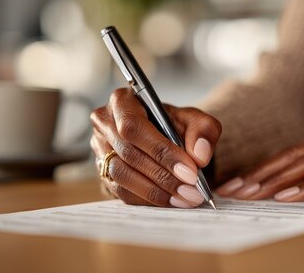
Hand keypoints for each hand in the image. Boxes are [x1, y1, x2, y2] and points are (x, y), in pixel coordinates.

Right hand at [90, 88, 221, 207]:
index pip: (134, 127)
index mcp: (122, 101)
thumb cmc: (176, 125)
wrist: (165, 139)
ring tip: (185, 198)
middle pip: (128, 154)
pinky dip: (149, 199)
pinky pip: (122, 192)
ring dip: (156, 192)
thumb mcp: (195, 120)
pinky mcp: (103, 173)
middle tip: (192, 191)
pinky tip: (171, 202)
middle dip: (163, 176)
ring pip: (123, 176)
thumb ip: (204, 131)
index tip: (190, 171)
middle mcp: (105, 124)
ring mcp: (100, 150)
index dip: (161, 151)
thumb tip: (200, 156)